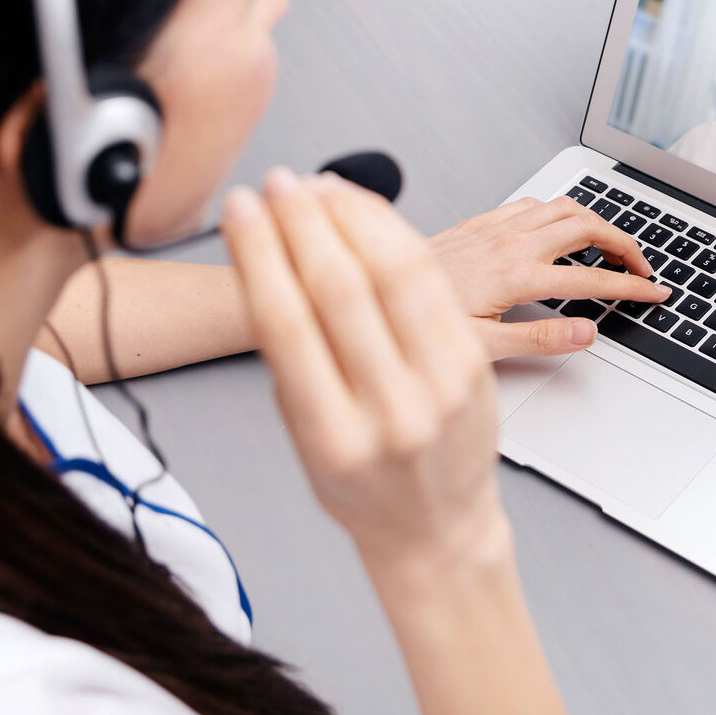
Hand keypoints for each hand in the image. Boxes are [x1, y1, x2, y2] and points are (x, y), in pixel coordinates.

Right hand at [222, 168, 504, 571]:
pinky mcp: (475, 365)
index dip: (259, 255)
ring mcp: (441, 387)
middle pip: (340, 290)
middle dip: (302, 224)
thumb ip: (293, 362)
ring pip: (395, 274)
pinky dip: (399, 239)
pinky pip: (435, 284)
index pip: (287, 324)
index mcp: (332, 438)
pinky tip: (371, 217)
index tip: (240, 213)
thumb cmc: (365, 489)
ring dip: (353, 218)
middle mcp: (392, 411)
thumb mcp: (305, 439)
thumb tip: (268, 261)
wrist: (436, 528)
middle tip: (277, 186)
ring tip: (319, 189)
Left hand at [429, 196, 670, 359]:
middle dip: (625, 245)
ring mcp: (496, 227)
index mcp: (517, 276)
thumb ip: (539, 339)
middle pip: (589, 227)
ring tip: (610, 249)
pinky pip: (535, 203)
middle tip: (640, 269)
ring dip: (597, 224)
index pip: (593, 280)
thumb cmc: (412, 323)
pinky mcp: (481, 221)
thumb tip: (586, 334)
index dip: (632, 287)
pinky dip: (561, 212)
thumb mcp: (481, 348)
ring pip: (566, 207)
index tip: (655, 292)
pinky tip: (559, 230)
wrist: (372, 290)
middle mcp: (510, 243)